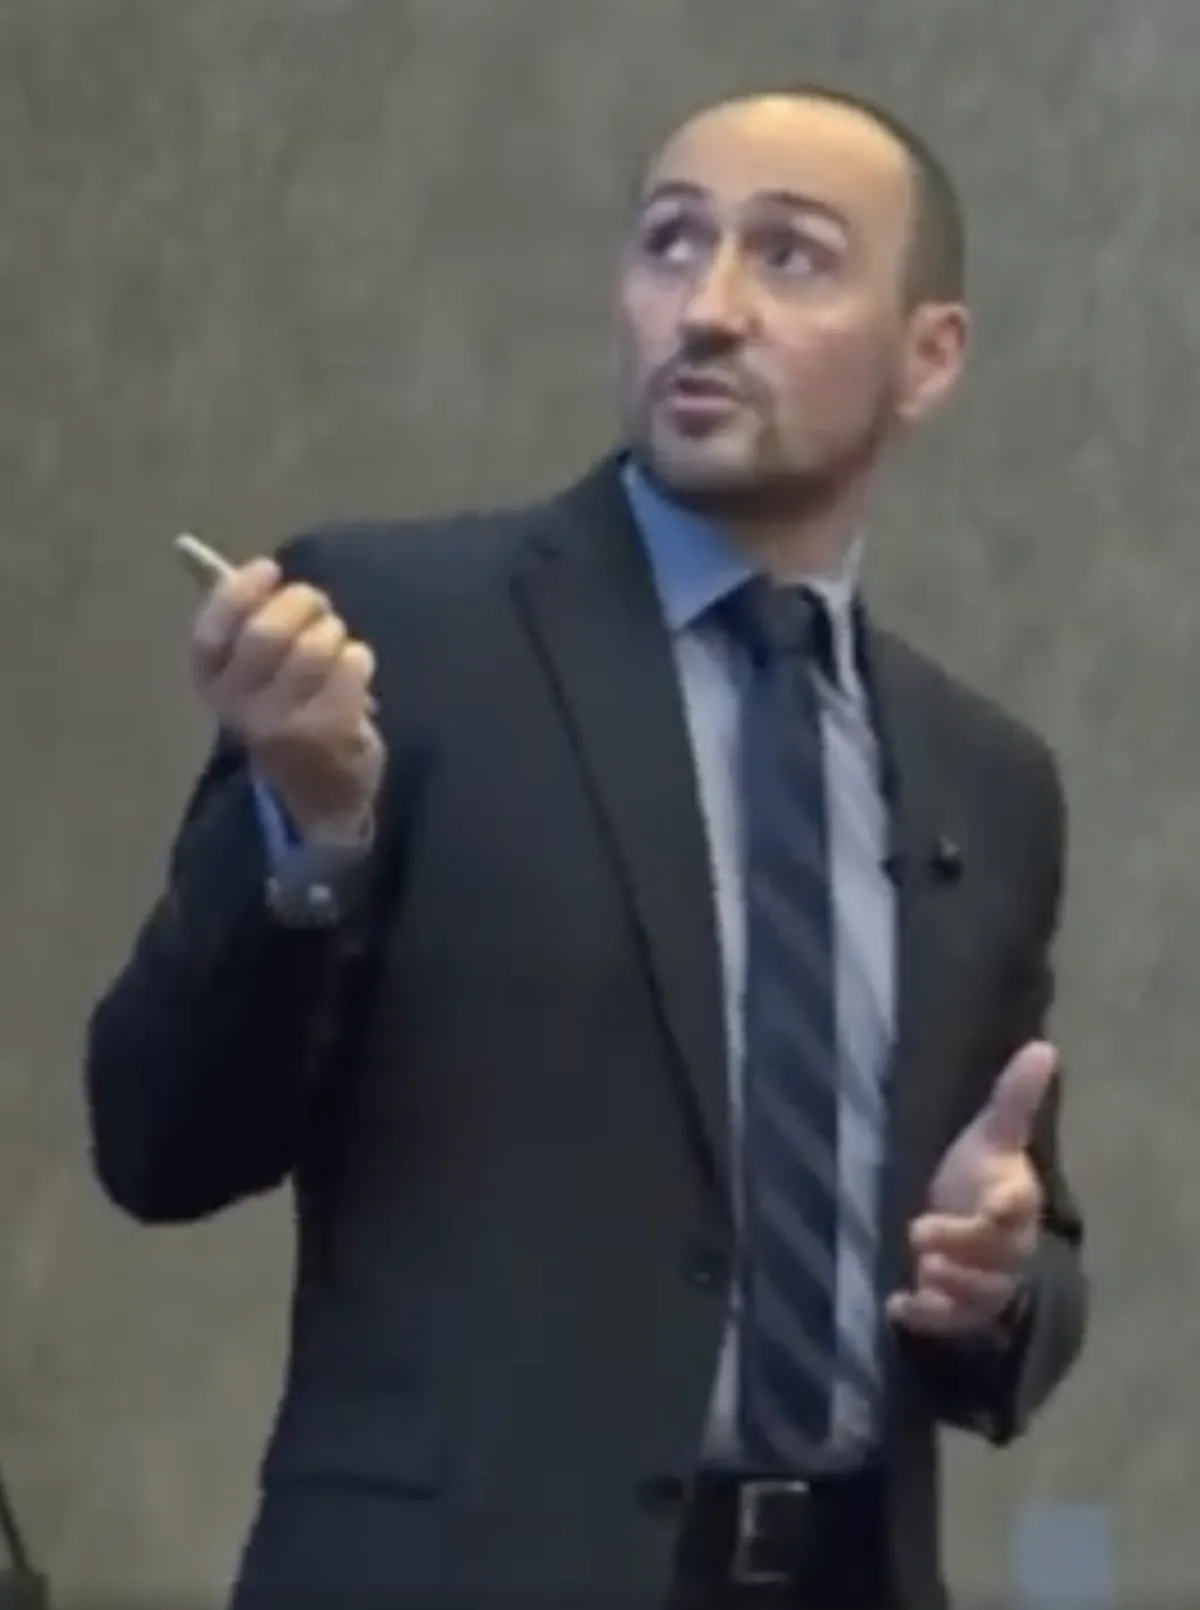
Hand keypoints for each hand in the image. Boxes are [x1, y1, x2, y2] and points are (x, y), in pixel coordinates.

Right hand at [189, 557, 383, 841]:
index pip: (210, 632)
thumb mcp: (252, 673)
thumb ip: (241, 621)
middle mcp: (239, 710)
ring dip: (333, 631)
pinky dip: (358, 657)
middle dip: (300, 604)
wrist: (319, 794)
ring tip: (335, 641)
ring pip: (314, 647)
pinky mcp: (331, 734)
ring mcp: (284, 726)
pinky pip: (351, 665)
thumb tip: (211, 560)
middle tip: (317, 602)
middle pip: (266, 634)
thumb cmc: (285, 712)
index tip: (269, 569)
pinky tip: (354, 667)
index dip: (239, 592)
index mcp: (211, 685)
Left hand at [886, 1040, 1055, 1338]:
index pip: (1018, 1206)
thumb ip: (1012, 1098)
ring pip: (979, 1294)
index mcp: (1014, 1200)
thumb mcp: (990, 1135)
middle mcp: (1009, 1246)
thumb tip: (1042, 1047)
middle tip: (919, 1232)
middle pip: (996, 1256)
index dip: (1009, 1206)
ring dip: (948, 1284)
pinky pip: (952, 1322)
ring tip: (921, 1271)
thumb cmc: (977, 1175)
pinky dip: (926, 1317)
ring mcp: (988, 1282)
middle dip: (961, 1248)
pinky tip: (897, 1305)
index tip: (996, 1201)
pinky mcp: (964, 1310)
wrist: (969, 1225)